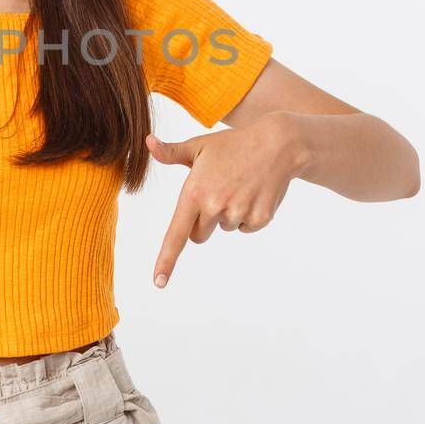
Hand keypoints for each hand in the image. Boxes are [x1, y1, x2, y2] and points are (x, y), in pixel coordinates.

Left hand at [146, 113, 307, 287]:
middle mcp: (214, 206)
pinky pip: (245, 227)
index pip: (176, 234)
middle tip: (219, 190)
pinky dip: (249, 215)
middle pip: (199, 234)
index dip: (166, 260)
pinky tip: (254, 192)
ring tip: (239, 186)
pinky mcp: (260, 218)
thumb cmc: (233, 144)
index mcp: (194, 193)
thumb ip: (170, 152)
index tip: (158, 282)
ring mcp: (238, 213)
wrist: (277, 143)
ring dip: (229, 213)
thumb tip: (147, 141)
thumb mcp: (199, 146)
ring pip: (224, 228)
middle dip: (204, 220)